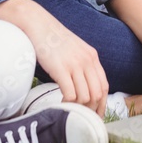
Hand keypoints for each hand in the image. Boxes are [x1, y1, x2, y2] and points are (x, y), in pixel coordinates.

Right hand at [0, 0, 107, 117]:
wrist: (37, 23)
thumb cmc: (52, 39)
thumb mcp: (74, 49)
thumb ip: (81, 64)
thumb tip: (83, 86)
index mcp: (92, 56)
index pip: (104, 86)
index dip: (102, 104)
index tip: (96, 115)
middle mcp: (87, 60)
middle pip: (97, 94)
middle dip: (91, 110)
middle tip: (82, 118)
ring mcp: (74, 64)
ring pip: (85, 97)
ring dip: (78, 108)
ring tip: (69, 110)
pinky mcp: (61, 68)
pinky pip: (71, 94)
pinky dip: (67, 104)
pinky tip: (61, 104)